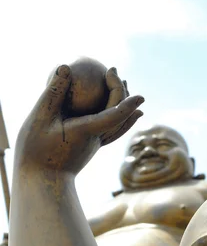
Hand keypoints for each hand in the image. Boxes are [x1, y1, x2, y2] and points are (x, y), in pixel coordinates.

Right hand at [14, 65, 143, 175]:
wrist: (42, 180)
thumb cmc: (37, 150)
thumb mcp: (40, 117)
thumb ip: (54, 92)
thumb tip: (66, 66)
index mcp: (87, 131)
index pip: (114, 114)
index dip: (125, 99)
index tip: (128, 81)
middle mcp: (96, 139)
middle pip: (120, 117)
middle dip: (122, 92)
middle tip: (114, 71)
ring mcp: (95, 145)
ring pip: (118, 126)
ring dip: (126, 108)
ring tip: (129, 92)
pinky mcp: (90, 147)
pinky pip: (110, 131)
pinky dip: (120, 120)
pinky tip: (123, 115)